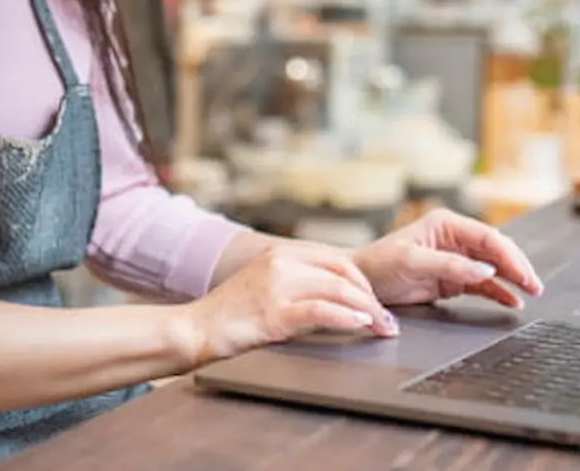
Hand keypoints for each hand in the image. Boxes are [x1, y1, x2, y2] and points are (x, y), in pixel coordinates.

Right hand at [180, 242, 396, 366]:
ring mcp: (276, 286)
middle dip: (371, 296)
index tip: (374, 302)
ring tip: (381, 327)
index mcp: (279, 252)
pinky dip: (347, 317)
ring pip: (338, 288)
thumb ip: (294, 282)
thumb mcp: (263, 285)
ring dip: (367, 310)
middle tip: (385, 319)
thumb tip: (334, 295)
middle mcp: (280, 262)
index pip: (336, 258)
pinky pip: (321, 310)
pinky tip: (359, 324)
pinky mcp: (274, 312)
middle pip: (343, 271)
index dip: (362, 280)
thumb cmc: (228, 314)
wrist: (194, 328)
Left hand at [352, 208, 544, 309]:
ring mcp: (455, 259)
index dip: (510, 256)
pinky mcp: (452, 279)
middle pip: (496, 251)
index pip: (488, 237)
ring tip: (530, 293)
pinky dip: (498, 292)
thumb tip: (485, 271)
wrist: (360, 283)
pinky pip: (482, 284)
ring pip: (493, 267)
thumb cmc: (379, 264)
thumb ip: (450, 266)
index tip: (524, 274)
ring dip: (512, 279)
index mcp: (446, 225)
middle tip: (535, 285)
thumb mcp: (413, 262)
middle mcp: (454, 239)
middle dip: (517, 267)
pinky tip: (510, 300)